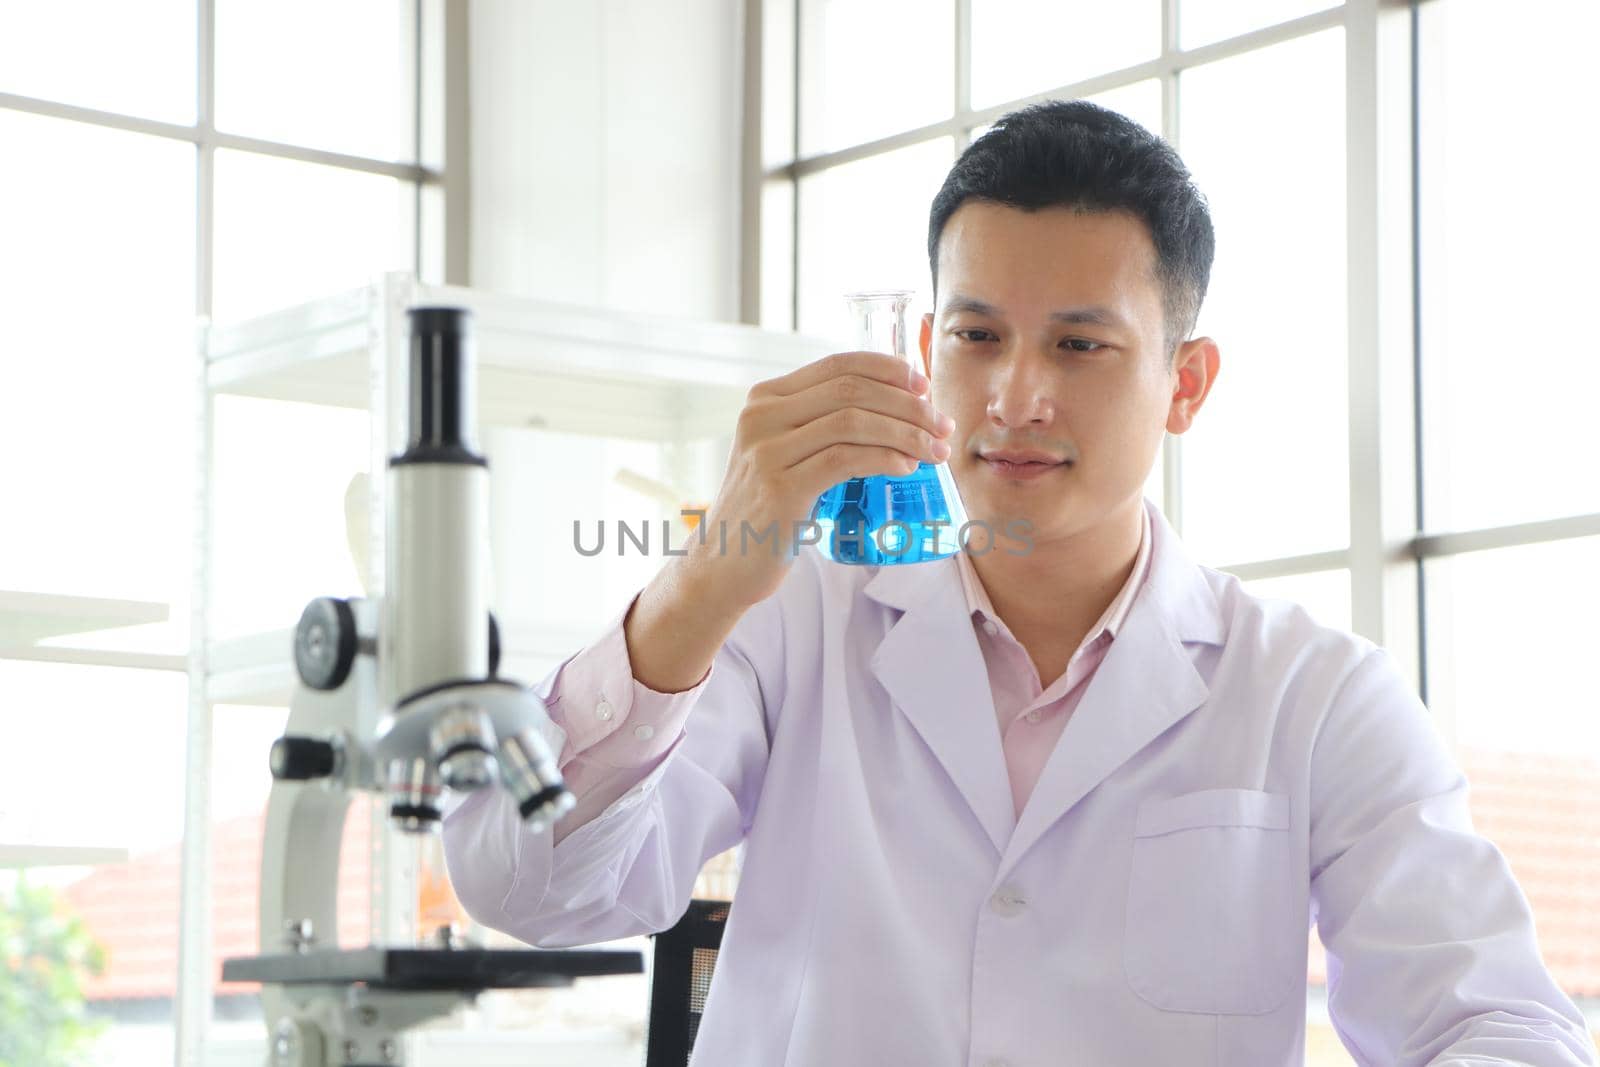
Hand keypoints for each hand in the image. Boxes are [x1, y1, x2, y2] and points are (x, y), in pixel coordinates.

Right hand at [685, 350, 955, 611]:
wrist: (722, 566)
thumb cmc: (767, 511)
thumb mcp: (783, 454)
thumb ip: (819, 428)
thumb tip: (896, 409)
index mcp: (766, 399)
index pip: (838, 365)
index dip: (888, 369)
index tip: (923, 386)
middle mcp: (762, 417)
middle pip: (852, 391)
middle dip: (909, 405)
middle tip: (943, 425)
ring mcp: (767, 452)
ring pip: (853, 423)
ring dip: (906, 433)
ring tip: (936, 450)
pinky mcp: (780, 490)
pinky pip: (844, 461)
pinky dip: (884, 458)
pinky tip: (906, 467)